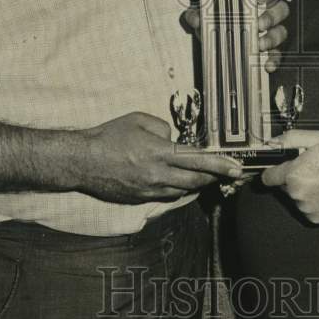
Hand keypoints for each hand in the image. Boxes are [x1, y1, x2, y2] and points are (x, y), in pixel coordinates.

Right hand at [81, 111, 241, 203]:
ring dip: (197, 184)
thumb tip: (173, 139)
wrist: (82, 161)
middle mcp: (157, 175)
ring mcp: (149, 190)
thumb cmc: (108, 137)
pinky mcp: (140, 199)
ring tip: (206, 176)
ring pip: (183, 191)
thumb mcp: (138, 119)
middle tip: (228, 173)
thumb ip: (162, 127)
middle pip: (196, 181)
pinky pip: (167, 196)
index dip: (220, 165)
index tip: (236, 167)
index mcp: (158, 152)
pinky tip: (180, 182)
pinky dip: (178, 189)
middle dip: (215, 177)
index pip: (197, 160)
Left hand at [181, 0, 289, 72]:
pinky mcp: (270, 50)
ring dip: (271, 39)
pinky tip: (267, 64)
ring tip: (260, 45)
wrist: (214, 38)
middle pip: (280, 10)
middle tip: (259, 24)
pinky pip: (277, 54)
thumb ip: (197, 15)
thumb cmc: (216, 20)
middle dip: (271, 17)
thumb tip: (194, 18)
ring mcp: (270, 31)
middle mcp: (266, 13)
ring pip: (280, 32)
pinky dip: (274, 60)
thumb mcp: (205, 15)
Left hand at [262, 129, 318, 223]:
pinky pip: (306, 208)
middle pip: (283, 186)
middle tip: (311, 170)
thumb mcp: (317, 139)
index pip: (267, 177)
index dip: (272, 171)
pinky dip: (312, 201)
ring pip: (295, 197)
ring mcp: (306, 208)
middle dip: (292, 178)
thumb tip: (273, 142)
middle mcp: (297, 194)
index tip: (278, 169)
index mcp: (294, 174)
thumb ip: (290, 139)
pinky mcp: (315, 218)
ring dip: (303, 190)